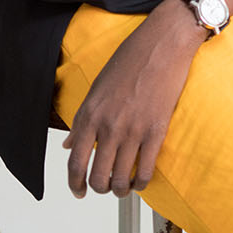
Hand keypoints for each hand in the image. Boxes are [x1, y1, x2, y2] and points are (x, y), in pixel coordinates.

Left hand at [62, 0, 205, 197]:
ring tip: (124, 186)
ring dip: (121, 189)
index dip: (75, 183)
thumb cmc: (132, 57)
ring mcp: (132, 130)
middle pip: (97, 177)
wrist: (163, 42)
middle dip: (100, 188)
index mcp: (90, 114)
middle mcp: (108, 126)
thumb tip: (69, 143)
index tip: (79, 190)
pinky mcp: (156, 130)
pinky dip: (141, 182)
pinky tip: (141, 179)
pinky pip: (145, 170)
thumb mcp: (97, 86)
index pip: (75, 162)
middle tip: (105, 187)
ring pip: (121, 180)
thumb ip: (83, 119)